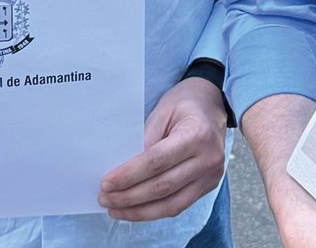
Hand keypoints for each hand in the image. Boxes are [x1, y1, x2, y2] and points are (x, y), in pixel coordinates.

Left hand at [97, 76, 226, 220]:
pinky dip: (154, 211)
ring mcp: (211, 176)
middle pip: (163, 186)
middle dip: (129, 197)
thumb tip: (123, 171)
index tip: (106, 183)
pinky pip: (178, 206)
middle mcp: (208, 159)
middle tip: (104, 198)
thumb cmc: (184, 104)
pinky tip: (134, 210)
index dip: (129, 175)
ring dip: (139, 211)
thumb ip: (145, 139)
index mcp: (197, 135)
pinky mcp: (208, 186)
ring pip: (171, 204)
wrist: (211, 107)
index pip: (157, 161)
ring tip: (114, 209)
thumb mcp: (162, 111)